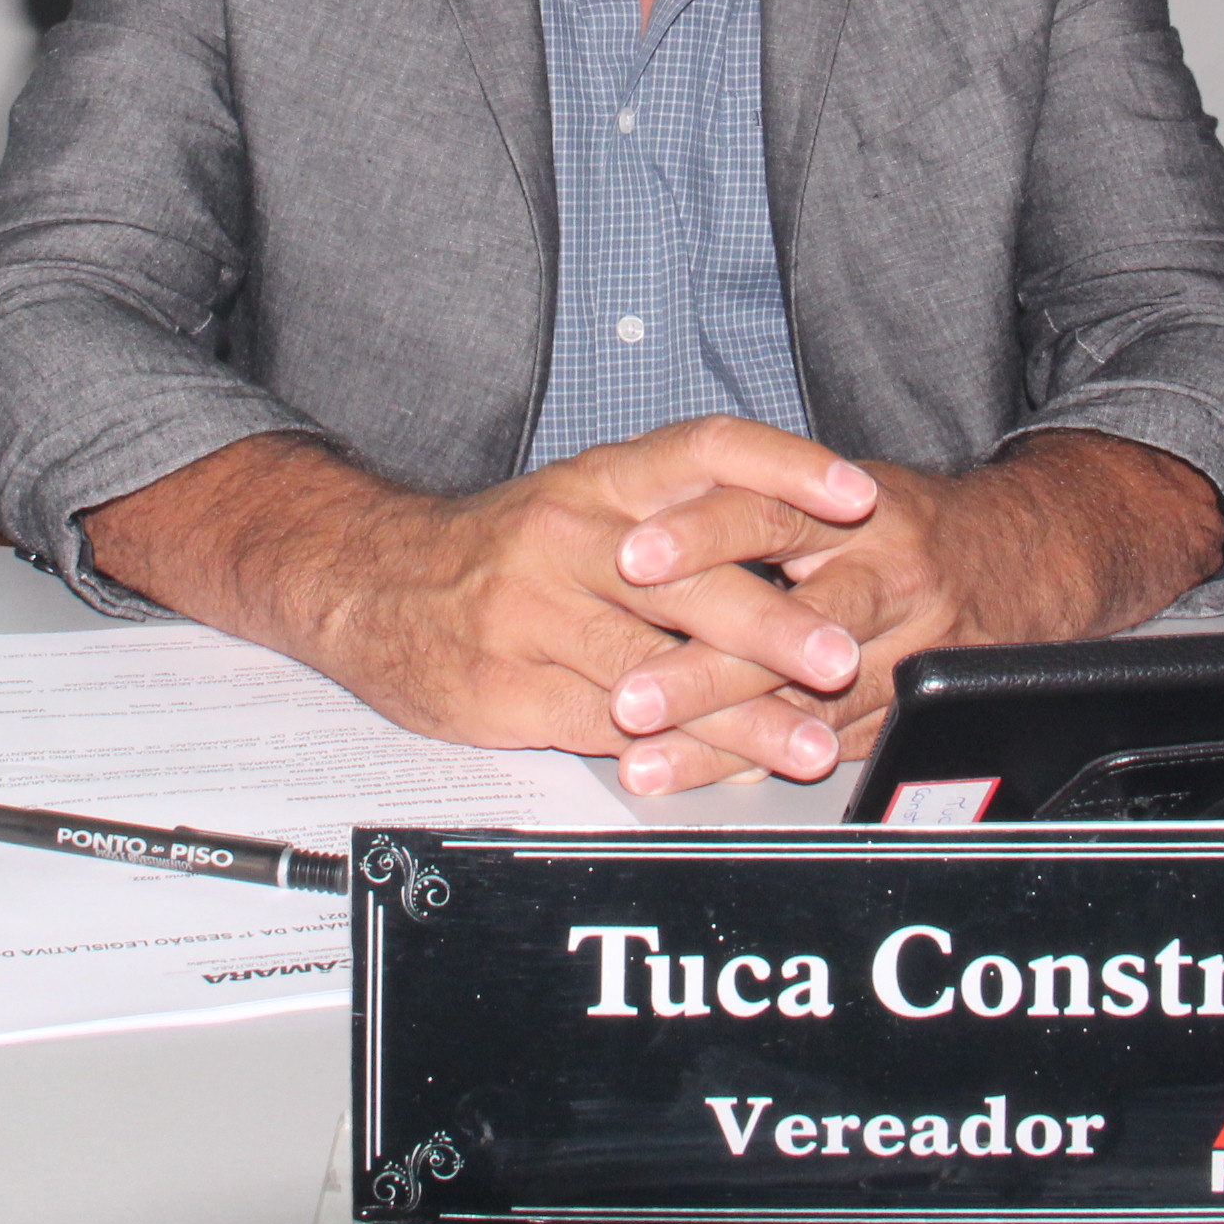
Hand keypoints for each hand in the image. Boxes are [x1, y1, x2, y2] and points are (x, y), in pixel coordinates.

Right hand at [85, 417, 881, 788]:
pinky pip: (610, 727)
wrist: (367, 581)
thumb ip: (673, 517)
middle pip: (690, 575)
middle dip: (778, 623)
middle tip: (845, 657)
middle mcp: (572, 536)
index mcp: (600, 480)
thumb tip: (793, 538)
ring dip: (743, 714)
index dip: (786, 468)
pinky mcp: (511, 689)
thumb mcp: (579, 503)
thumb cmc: (498, 549)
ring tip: (809, 744)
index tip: (855, 496)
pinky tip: (720, 773)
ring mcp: (537, 614)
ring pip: (656, 667)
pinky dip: (674, 754)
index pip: (707, 450)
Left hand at [600, 431, 1223, 789]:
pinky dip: (767, 762)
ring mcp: (908, 649)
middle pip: (791, 626)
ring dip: (723, 736)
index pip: (770, 513)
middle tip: (630, 697)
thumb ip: (760, 500)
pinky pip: (834, 742)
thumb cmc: (906, 522)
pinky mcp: (915, 706)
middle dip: (704, 669)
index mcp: (857, 511)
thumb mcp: (841, 489)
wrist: (1029, 557)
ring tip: (650, 757)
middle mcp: (887, 578)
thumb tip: (640, 515)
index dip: (701, 534)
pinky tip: (707, 778)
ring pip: (811, 701)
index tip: (632, 557)